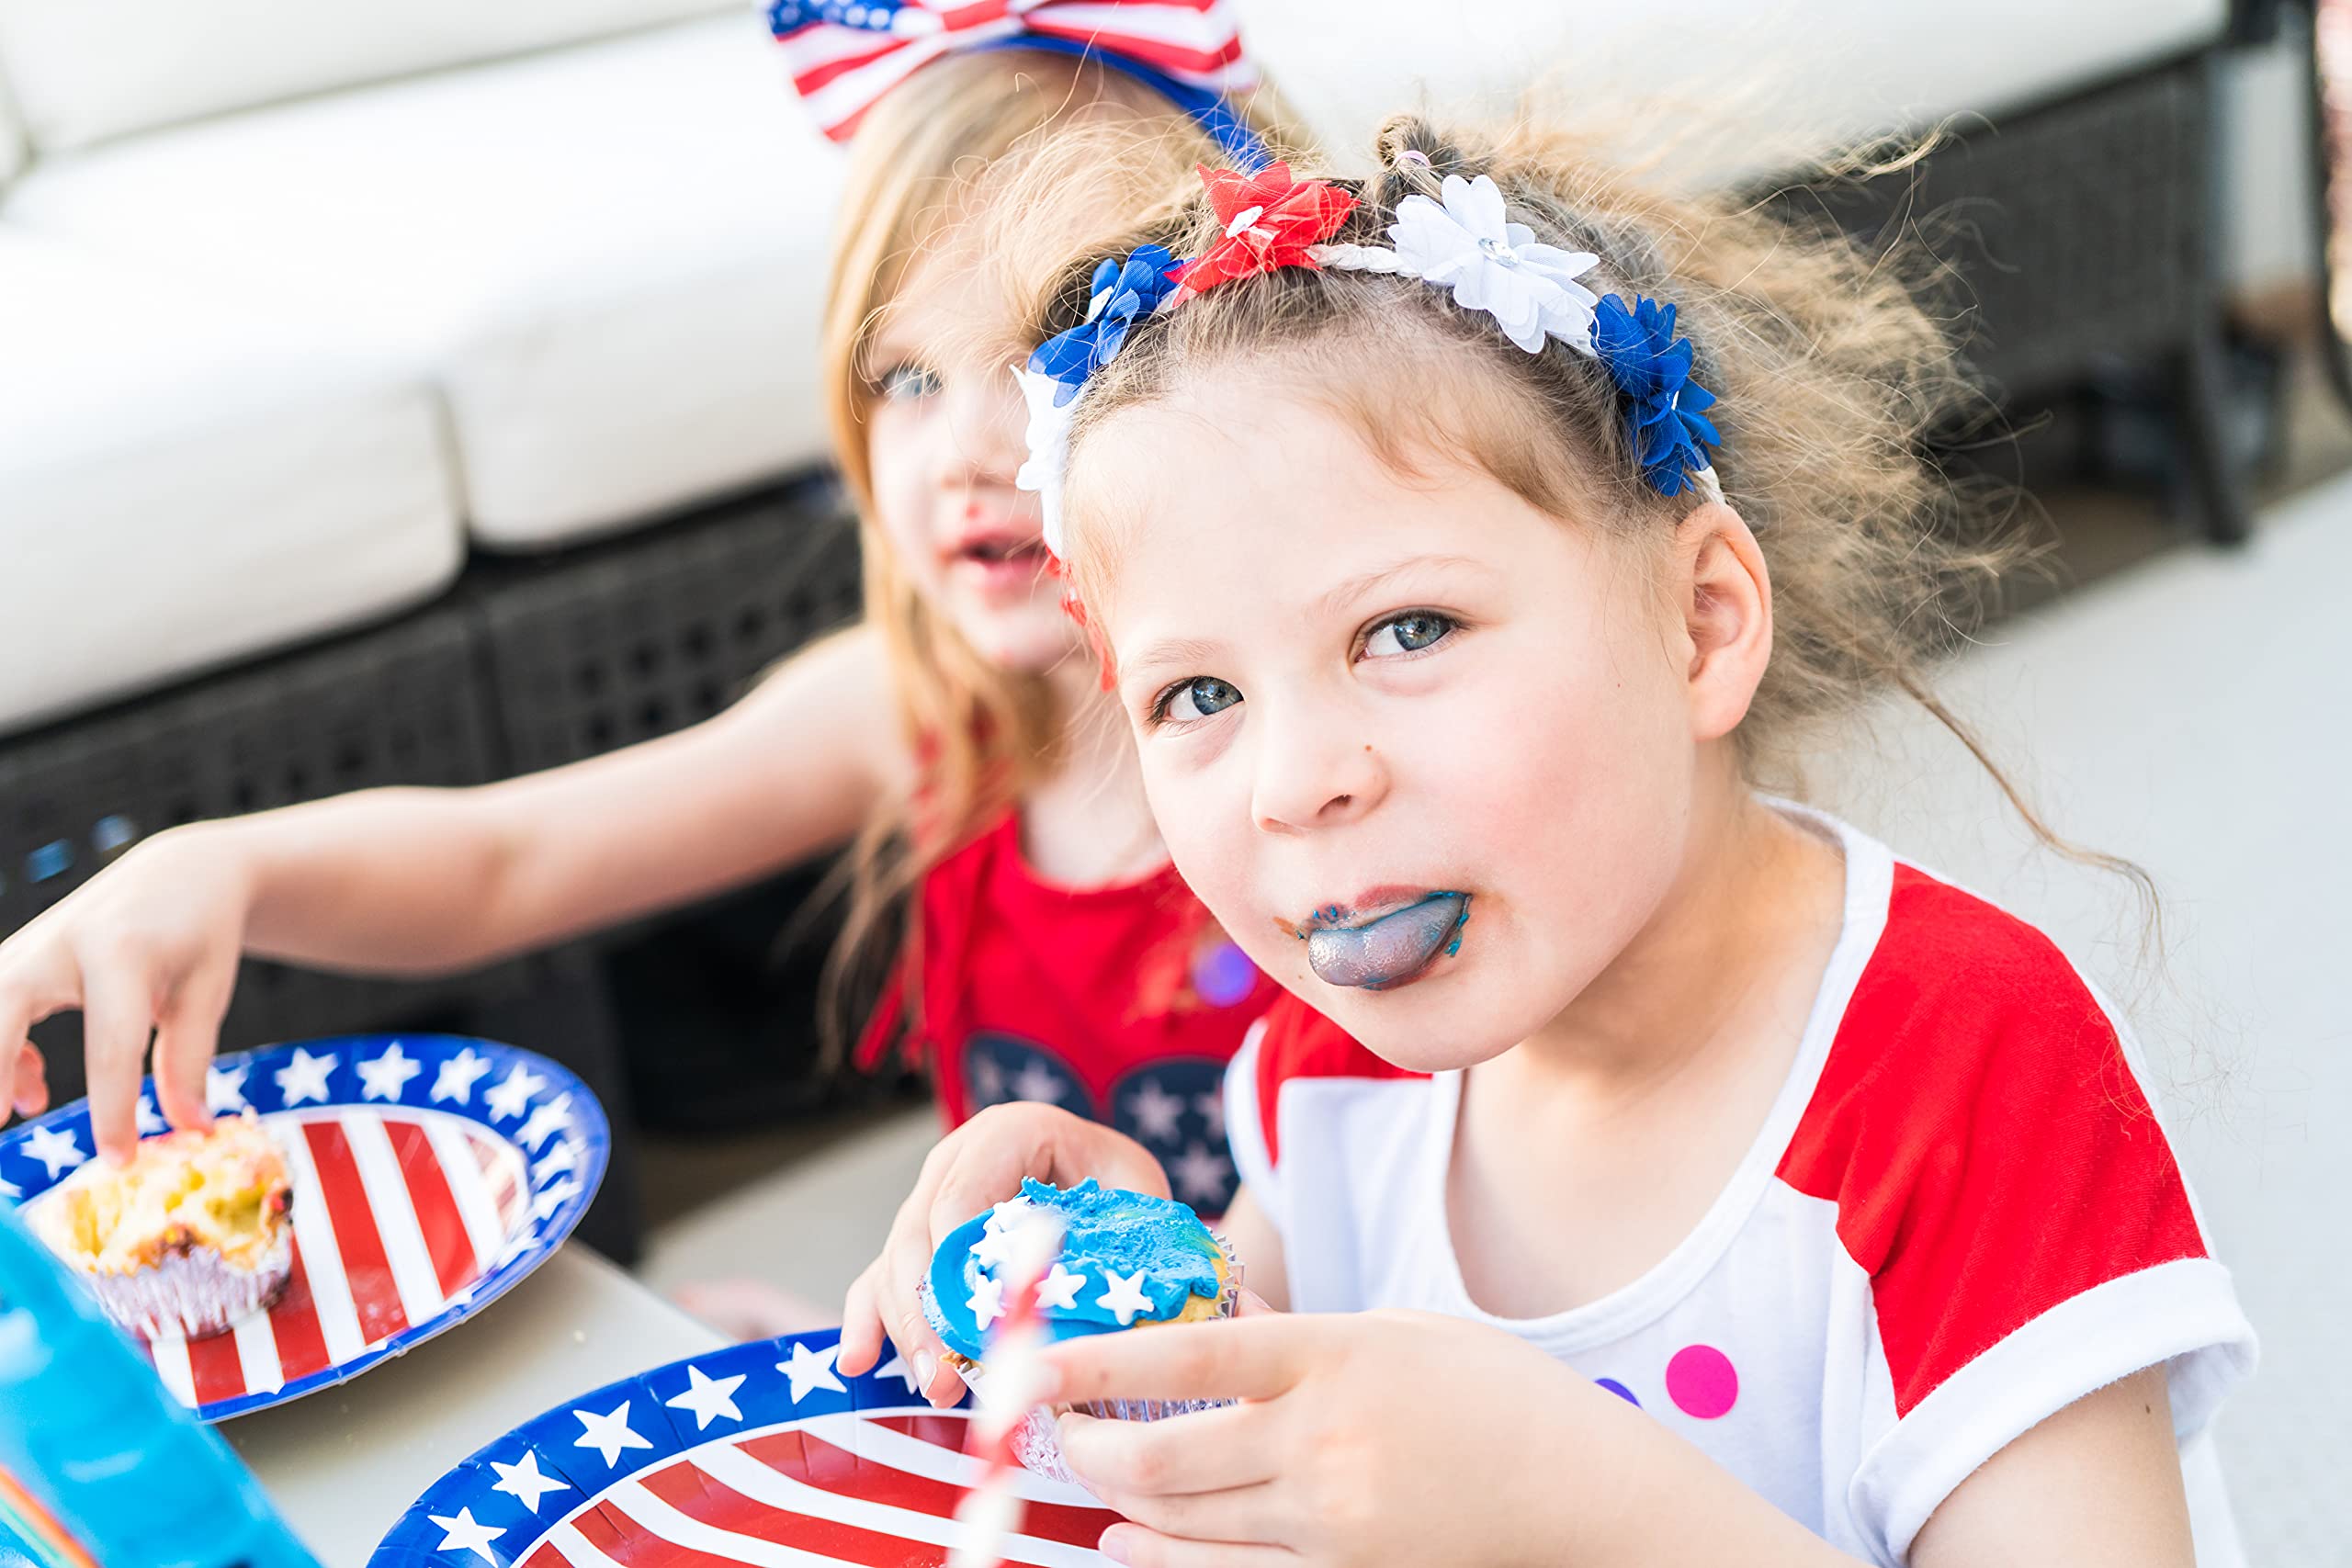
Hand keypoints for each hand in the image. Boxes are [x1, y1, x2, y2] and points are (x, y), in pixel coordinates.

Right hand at [0, 828, 253, 1159]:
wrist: (178, 873)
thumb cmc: (200, 935)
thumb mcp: (207, 992)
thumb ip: (189, 1060)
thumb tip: (188, 1128)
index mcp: (124, 953)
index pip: (112, 1045)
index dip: (112, 1109)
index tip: (118, 1160)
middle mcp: (63, 943)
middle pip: (4, 1007)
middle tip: (0, 1125)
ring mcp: (30, 947)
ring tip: (26, 1107)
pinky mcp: (15, 958)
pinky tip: (32, 1086)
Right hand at [837, 1101, 1169, 1406]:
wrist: (1104, 1172)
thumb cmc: (1119, 1181)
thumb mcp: (1133, 1192)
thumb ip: (1116, 1234)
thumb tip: (1094, 1307)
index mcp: (1007, 1134)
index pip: (960, 1198)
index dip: (956, 1264)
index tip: (974, 1325)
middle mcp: (956, 1162)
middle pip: (918, 1236)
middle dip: (926, 1311)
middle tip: (946, 1375)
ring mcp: (930, 1200)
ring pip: (895, 1264)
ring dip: (907, 1328)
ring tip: (936, 1386)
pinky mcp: (920, 1241)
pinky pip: (881, 1279)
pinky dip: (870, 1320)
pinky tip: (858, 1361)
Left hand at [1045, 1307, 1621, 1567]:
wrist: (1583, 1492)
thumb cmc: (1495, 1394)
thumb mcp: (1397, 1331)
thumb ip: (1296, 1336)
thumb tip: (1212, 1330)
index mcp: (1337, 1356)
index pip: (1190, 1359)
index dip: (1097, 1363)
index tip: (1030, 1363)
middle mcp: (1326, 1442)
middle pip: (1166, 1461)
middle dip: (1091, 1449)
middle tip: (1056, 1428)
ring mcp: (1335, 1521)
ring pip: (1185, 1527)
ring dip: (1119, 1505)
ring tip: (1087, 1481)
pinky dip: (1167, 1562)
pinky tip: (1132, 1544)